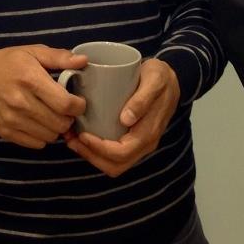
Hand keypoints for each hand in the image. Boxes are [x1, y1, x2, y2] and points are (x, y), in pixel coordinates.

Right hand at [0, 45, 86, 148]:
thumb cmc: (8, 62)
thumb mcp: (33, 52)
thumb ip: (59, 57)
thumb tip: (83, 61)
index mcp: (30, 80)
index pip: (65, 104)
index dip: (78, 106)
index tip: (78, 101)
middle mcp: (21, 102)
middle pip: (60, 123)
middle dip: (68, 118)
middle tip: (65, 109)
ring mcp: (12, 120)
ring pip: (50, 136)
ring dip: (56, 128)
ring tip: (52, 115)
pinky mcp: (5, 132)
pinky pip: (36, 144)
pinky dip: (42, 136)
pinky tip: (38, 123)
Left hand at [65, 57, 180, 176]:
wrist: (172, 79)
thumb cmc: (160, 77)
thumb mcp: (154, 80)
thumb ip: (142, 99)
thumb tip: (126, 120)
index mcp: (149, 133)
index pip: (122, 153)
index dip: (100, 149)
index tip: (82, 134)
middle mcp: (144, 144)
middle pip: (115, 165)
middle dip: (90, 155)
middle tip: (71, 138)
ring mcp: (138, 144)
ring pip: (113, 164)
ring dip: (91, 155)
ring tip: (72, 138)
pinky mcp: (132, 139)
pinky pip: (113, 154)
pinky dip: (96, 150)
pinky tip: (82, 135)